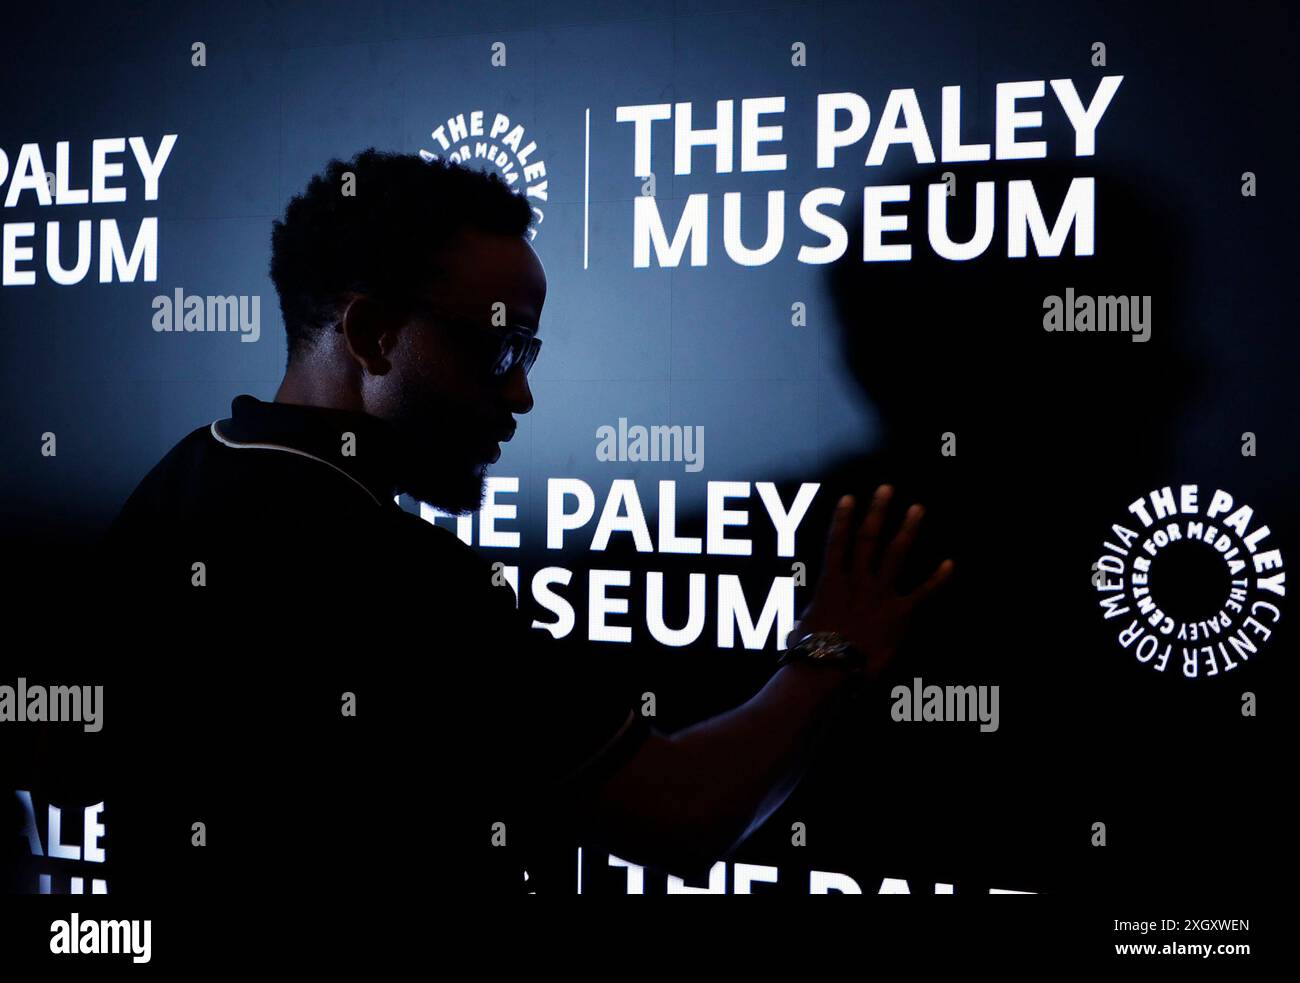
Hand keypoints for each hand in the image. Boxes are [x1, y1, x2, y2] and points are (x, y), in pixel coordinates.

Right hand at [796, 485, 952, 677]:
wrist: (830, 669)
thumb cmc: (811, 651)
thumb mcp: (806, 624)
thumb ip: (816, 612)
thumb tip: (809, 617)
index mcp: (831, 582)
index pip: (837, 542)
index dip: (843, 519)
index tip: (850, 497)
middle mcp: (857, 582)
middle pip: (868, 539)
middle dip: (877, 512)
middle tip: (887, 489)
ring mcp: (879, 595)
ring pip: (895, 555)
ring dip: (907, 530)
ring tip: (916, 509)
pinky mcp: (898, 614)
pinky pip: (922, 593)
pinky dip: (937, 579)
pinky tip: (950, 563)